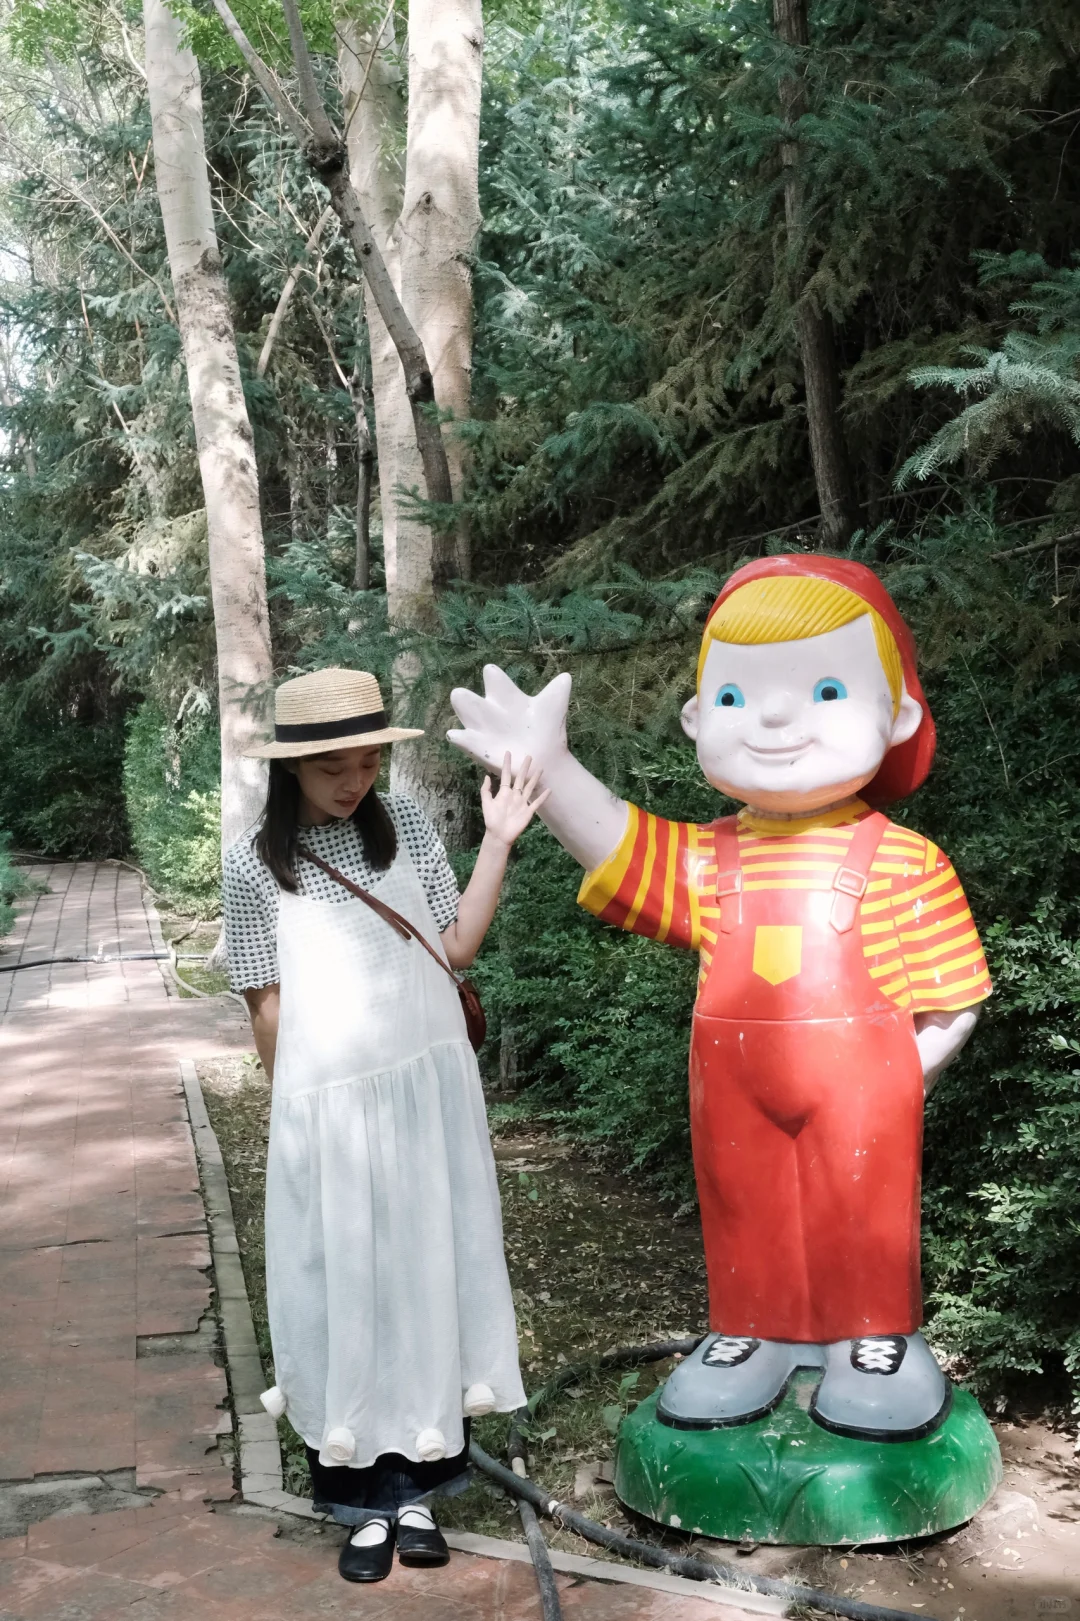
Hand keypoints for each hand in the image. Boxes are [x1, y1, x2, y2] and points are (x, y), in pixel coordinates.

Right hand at [448, 665, 571, 777]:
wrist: (547, 758)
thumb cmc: (548, 731)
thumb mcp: (553, 706)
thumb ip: (558, 690)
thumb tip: (565, 677)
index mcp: (506, 696)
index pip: (492, 678)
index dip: (491, 676)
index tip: (491, 675)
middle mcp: (489, 710)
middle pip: (465, 696)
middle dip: (464, 695)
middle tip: (478, 703)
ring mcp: (481, 729)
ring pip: (461, 713)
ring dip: (461, 711)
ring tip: (470, 714)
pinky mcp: (478, 748)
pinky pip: (460, 738)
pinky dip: (458, 736)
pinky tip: (459, 735)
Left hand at [481, 754, 549, 847]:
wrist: (499, 835)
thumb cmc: (491, 820)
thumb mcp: (486, 803)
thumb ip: (486, 790)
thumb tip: (487, 776)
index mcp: (504, 792)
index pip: (506, 775)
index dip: (507, 764)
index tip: (508, 753)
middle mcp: (514, 795)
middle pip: (521, 778)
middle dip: (524, 767)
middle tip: (529, 756)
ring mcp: (522, 802)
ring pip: (530, 787)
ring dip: (535, 778)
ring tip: (541, 768)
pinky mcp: (528, 811)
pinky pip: (537, 802)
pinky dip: (543, 797)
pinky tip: (549, 790)